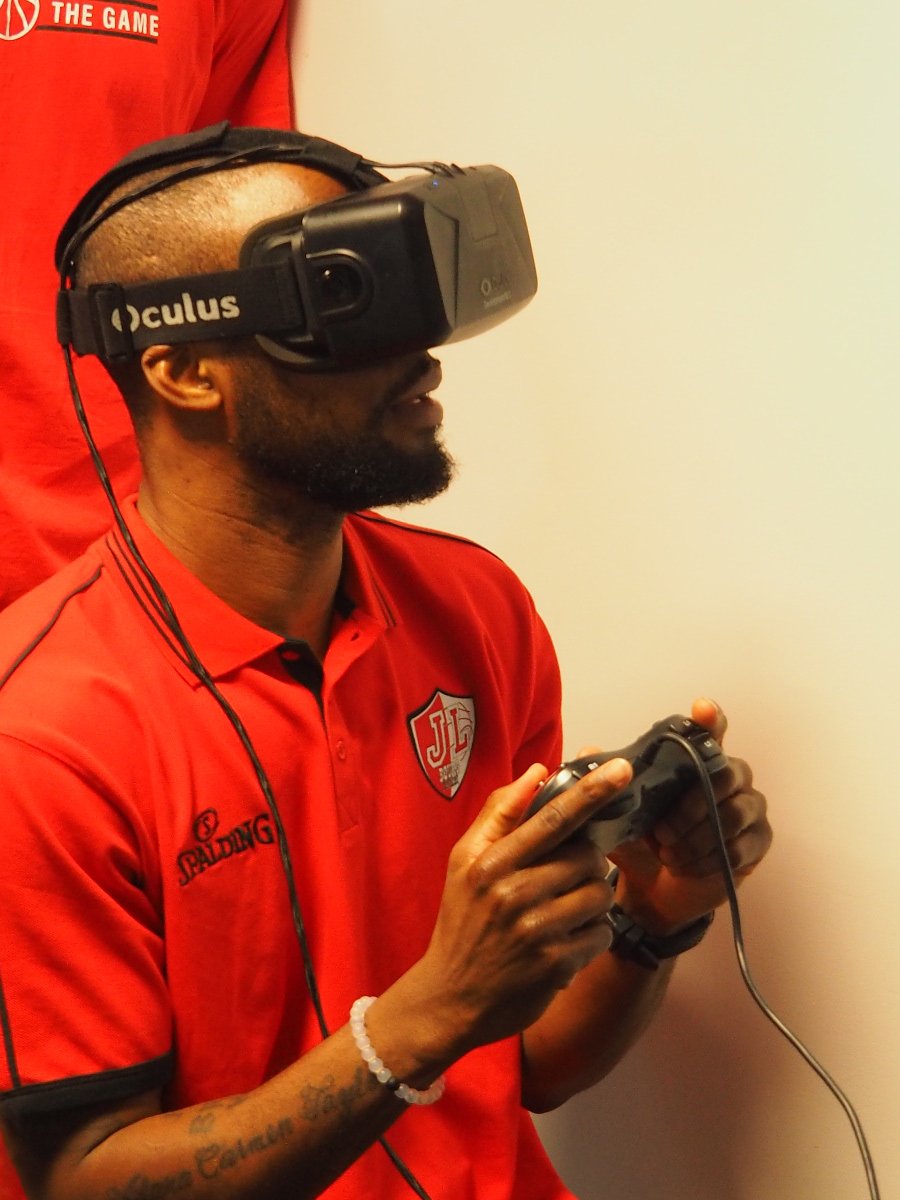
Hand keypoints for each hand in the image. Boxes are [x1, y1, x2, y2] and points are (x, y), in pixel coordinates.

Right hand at [412, 757, 632, 1055]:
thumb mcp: (464, 861)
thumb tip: (538, 771)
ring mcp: (536, 932)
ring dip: (593, 898)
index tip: (621, 769)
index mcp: (490, 863)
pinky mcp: (556, 966)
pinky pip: (602, 933)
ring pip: (600, 893)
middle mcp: (513, 894)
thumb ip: (500, 813)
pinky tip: (566, 939)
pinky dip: (592, 934)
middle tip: (569, 874)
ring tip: (565, 909)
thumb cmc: (462, 921)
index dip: (590, 791)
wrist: (450, 997)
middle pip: (586, 855)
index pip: (551, 818)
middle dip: (589, 860)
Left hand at [610, 697, 771, 933]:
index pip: (710, 732)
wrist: (655, 892)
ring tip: (669, 855)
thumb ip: (604, 785)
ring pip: (733, 812)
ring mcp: (748, 807)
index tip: (702, 709)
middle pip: (726, 773)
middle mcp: (730, 776)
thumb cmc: (641, 843)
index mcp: (696, 762)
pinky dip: (709, 859)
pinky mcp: (758, 841)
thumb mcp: (616, 817)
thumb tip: (585, 751)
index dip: (710, 719)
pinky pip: (741, 846)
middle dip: (690, 806)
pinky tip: (686, 867)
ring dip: (697, 838)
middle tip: (661, 834)